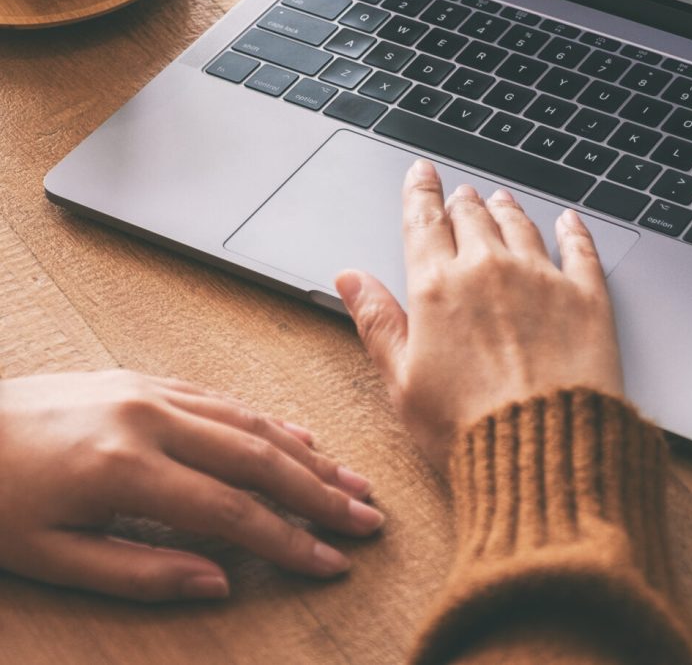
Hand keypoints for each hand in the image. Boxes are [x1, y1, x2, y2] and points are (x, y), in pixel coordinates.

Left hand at [0, 370, 381, 601]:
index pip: (232, 511)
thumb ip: (140, 572)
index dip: (289, 540)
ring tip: (350, 480)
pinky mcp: (146, 380)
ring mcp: (152, 392)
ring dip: (307, 453)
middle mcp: (151, 419)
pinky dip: (268, 420)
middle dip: (319, 492)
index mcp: (127, 469)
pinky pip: (222, 399)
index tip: (331, 560)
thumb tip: (219, 583)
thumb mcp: (52, 557)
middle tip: (367, 517)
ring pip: (249, 421)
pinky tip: (299, 436)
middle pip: (258, 457)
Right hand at [336, 160, 622, 471]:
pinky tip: (569, 220)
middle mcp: (489, 269)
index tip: (421, 173)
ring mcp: (541, 277)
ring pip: (520, 224)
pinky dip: (572, 228)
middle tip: (460, 195)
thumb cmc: (467, 430)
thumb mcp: (402, 382)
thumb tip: (351, 280)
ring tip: (501, 200)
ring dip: (507, 209)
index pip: (424, 221)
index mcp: (439, 287)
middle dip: (462, 202)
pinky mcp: (586, 295)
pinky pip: (579, 247)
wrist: (545, 452)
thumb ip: (377, 321)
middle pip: (473, 217)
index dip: (420, 192)